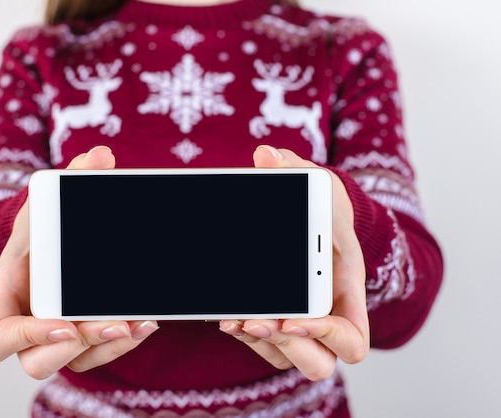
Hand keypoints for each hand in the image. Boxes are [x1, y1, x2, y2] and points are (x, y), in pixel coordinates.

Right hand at [0, 146, 158, 379]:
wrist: (49, 242)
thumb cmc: (39, 228)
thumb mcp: (46, 204)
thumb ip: (71, 181)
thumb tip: (101, 156)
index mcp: (7, 298)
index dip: (24, 338)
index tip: (62, 323)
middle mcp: (29, 326)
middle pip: (38, 362)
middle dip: (75, 348)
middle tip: (112, 325)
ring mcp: (56, 336)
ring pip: (75, 362)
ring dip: (106, 348)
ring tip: (135, 323)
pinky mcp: (84, 336)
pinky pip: (99, 352)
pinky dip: (123, 341)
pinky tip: (147, 321)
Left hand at [219, 145, 369, 380]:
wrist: (317, 216)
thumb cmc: (325, 205)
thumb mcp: (317, 183)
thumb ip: (294, 169)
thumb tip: (265, 155)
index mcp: (347, 289)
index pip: (352, 336)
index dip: (326, 336)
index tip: (291, 318)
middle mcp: (328, 314)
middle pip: (318, 361)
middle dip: (286, 347)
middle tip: (253, 321)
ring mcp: (303, 321)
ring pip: (285, 357)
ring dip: (259, 344)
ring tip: (233, 319)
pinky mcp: (279, 318)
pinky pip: (266, 343)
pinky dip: (246, 332)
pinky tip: (227, 315)